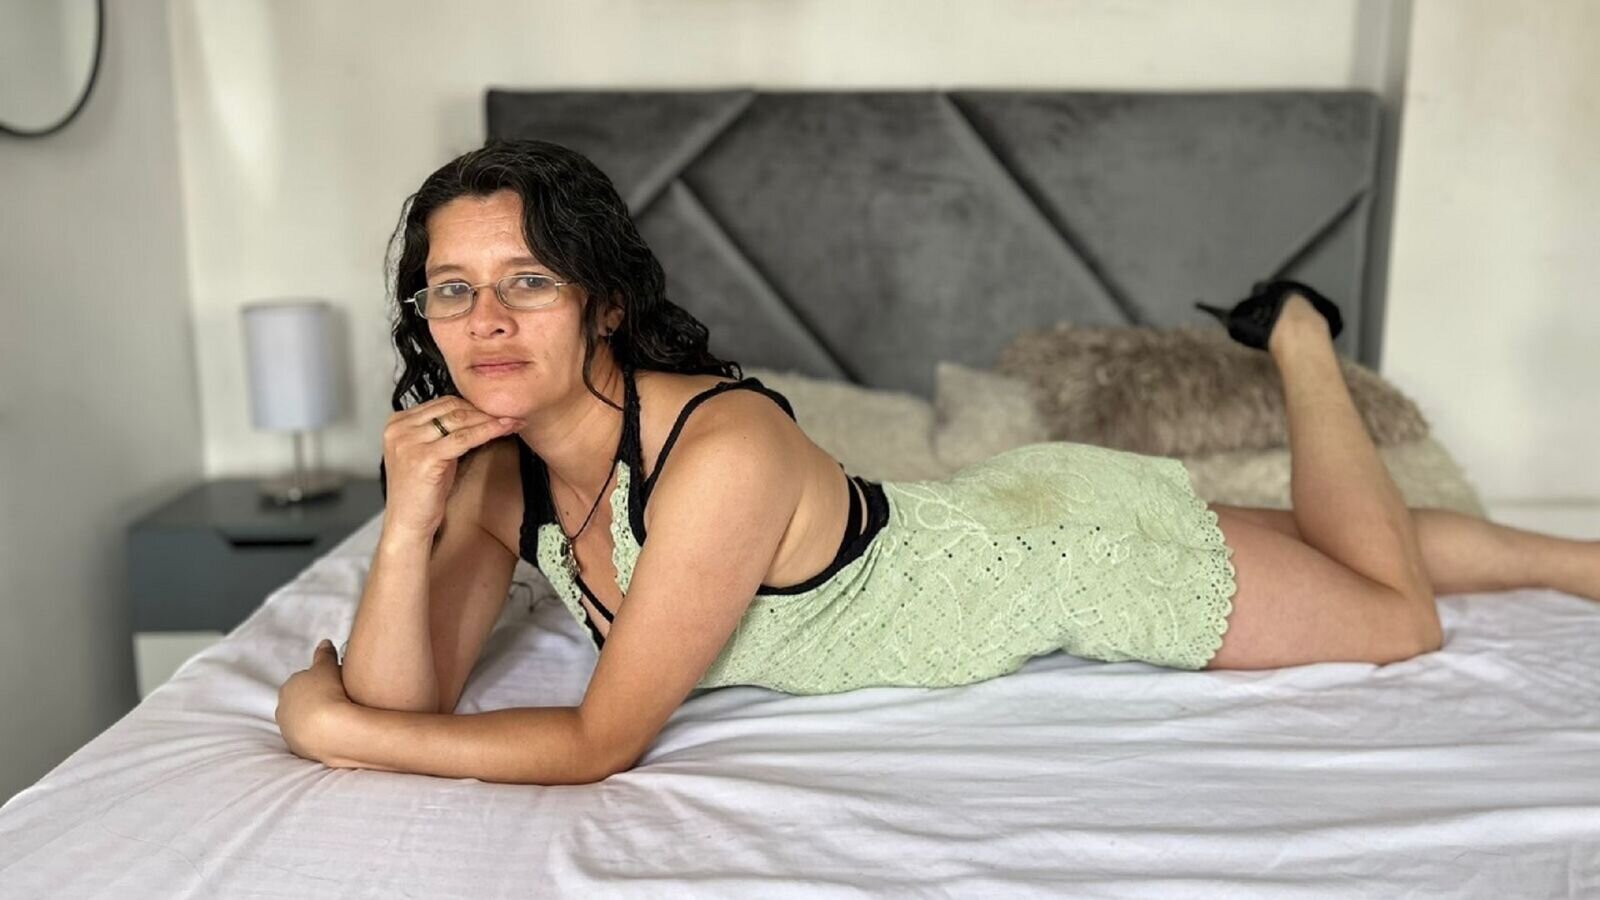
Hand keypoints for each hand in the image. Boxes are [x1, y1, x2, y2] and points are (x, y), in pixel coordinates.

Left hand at [276, 639, 352, 764]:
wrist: (331, 729)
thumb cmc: (328, 694)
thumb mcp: (328, 667)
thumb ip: (324, 654)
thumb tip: (324, 642)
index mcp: (288, 687)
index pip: (302, 682)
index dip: (320, 683)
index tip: (335, 685)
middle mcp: (283, 709)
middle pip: (300, 703)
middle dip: (314, 702)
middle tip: (337, 701)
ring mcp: (289, 730)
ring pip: (303, 722)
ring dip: (316, 720)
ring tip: (338, 719)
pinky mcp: (297, 748)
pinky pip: (309, 738)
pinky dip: (319, 735)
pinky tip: (334, 732)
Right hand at [381, 396, 524, 537]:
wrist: (408, 524)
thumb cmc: (421, 493)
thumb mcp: (430, 453)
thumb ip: (443, 432)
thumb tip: (476, 412)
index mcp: (397, 423)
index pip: (442, 402)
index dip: (473, 404)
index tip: (496, 408)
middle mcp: (399, 429)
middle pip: (451, 408)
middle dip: (483, 410)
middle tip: (509, 413)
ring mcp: (409, 442)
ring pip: (460, 420)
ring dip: (490, 419)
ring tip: (512, 420)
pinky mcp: (424, 458)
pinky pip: (464, 439)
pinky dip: (487, 432)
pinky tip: (504, 430)